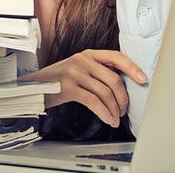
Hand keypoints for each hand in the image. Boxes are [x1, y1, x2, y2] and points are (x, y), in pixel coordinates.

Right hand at [17, 49, 147, 127]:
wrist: (32, 88)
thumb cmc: (58, 81)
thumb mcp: (78, 69)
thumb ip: (96, 72)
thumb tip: (121, 86)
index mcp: (89, 54)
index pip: (116, 57)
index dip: (132, 68)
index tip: (143, 79)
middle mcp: (83, 60)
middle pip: (113, 79)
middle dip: (123, 98)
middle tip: (124, 110)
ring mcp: (75, 72)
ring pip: (105, 92)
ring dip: (114, 109)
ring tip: (115, 118)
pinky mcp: (68, 87)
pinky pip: (93, 101)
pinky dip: (104, 113)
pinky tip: (108, 119)